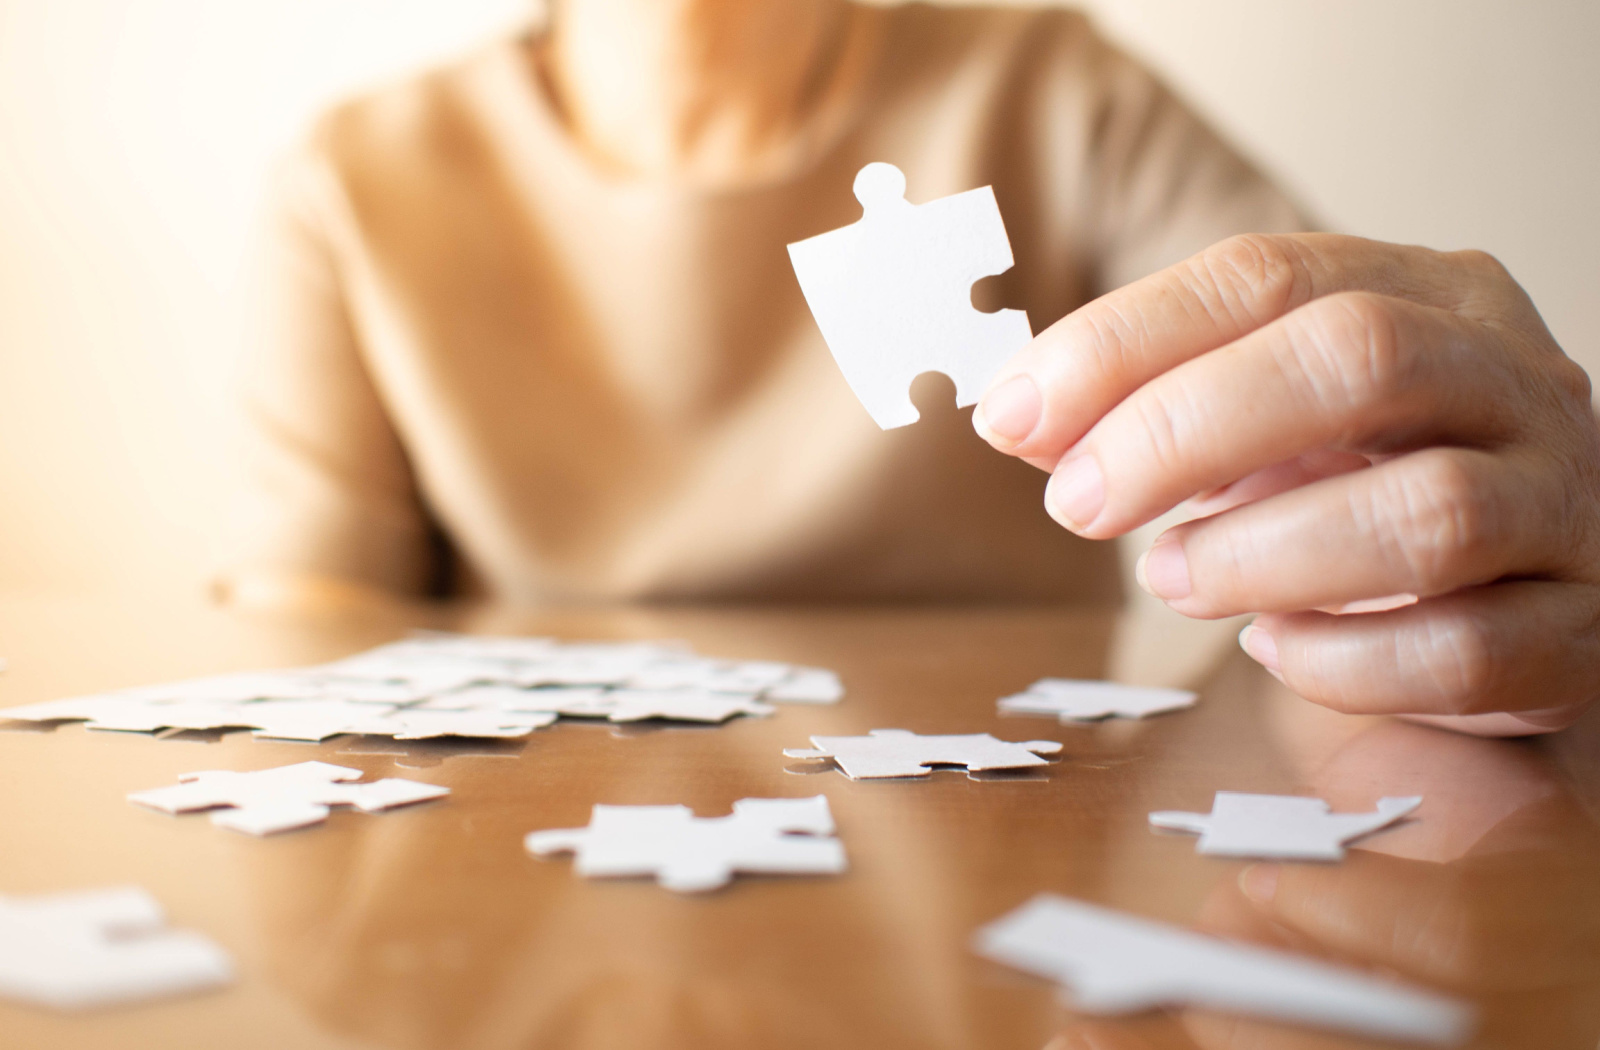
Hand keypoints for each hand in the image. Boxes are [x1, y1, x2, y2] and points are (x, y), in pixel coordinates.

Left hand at [974, 233, 1599, 733]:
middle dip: (1186, 429)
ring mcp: (1564, 501)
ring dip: (1264, 553)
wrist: (1543, 567)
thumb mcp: (1272, 415)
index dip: (1122, 341)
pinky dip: (1348, 660)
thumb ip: (1157, 405)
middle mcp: (1511, 376)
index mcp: (1425, 292)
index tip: (1012, 416)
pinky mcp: (1582, 628)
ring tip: (1173, 579)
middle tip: (1078, 504)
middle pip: (1358, 357)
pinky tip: (1276, 649)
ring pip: (1430, 512)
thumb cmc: (1375, 476)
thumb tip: (1019, 417)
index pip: (1266, 276)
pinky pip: (1472, 651)